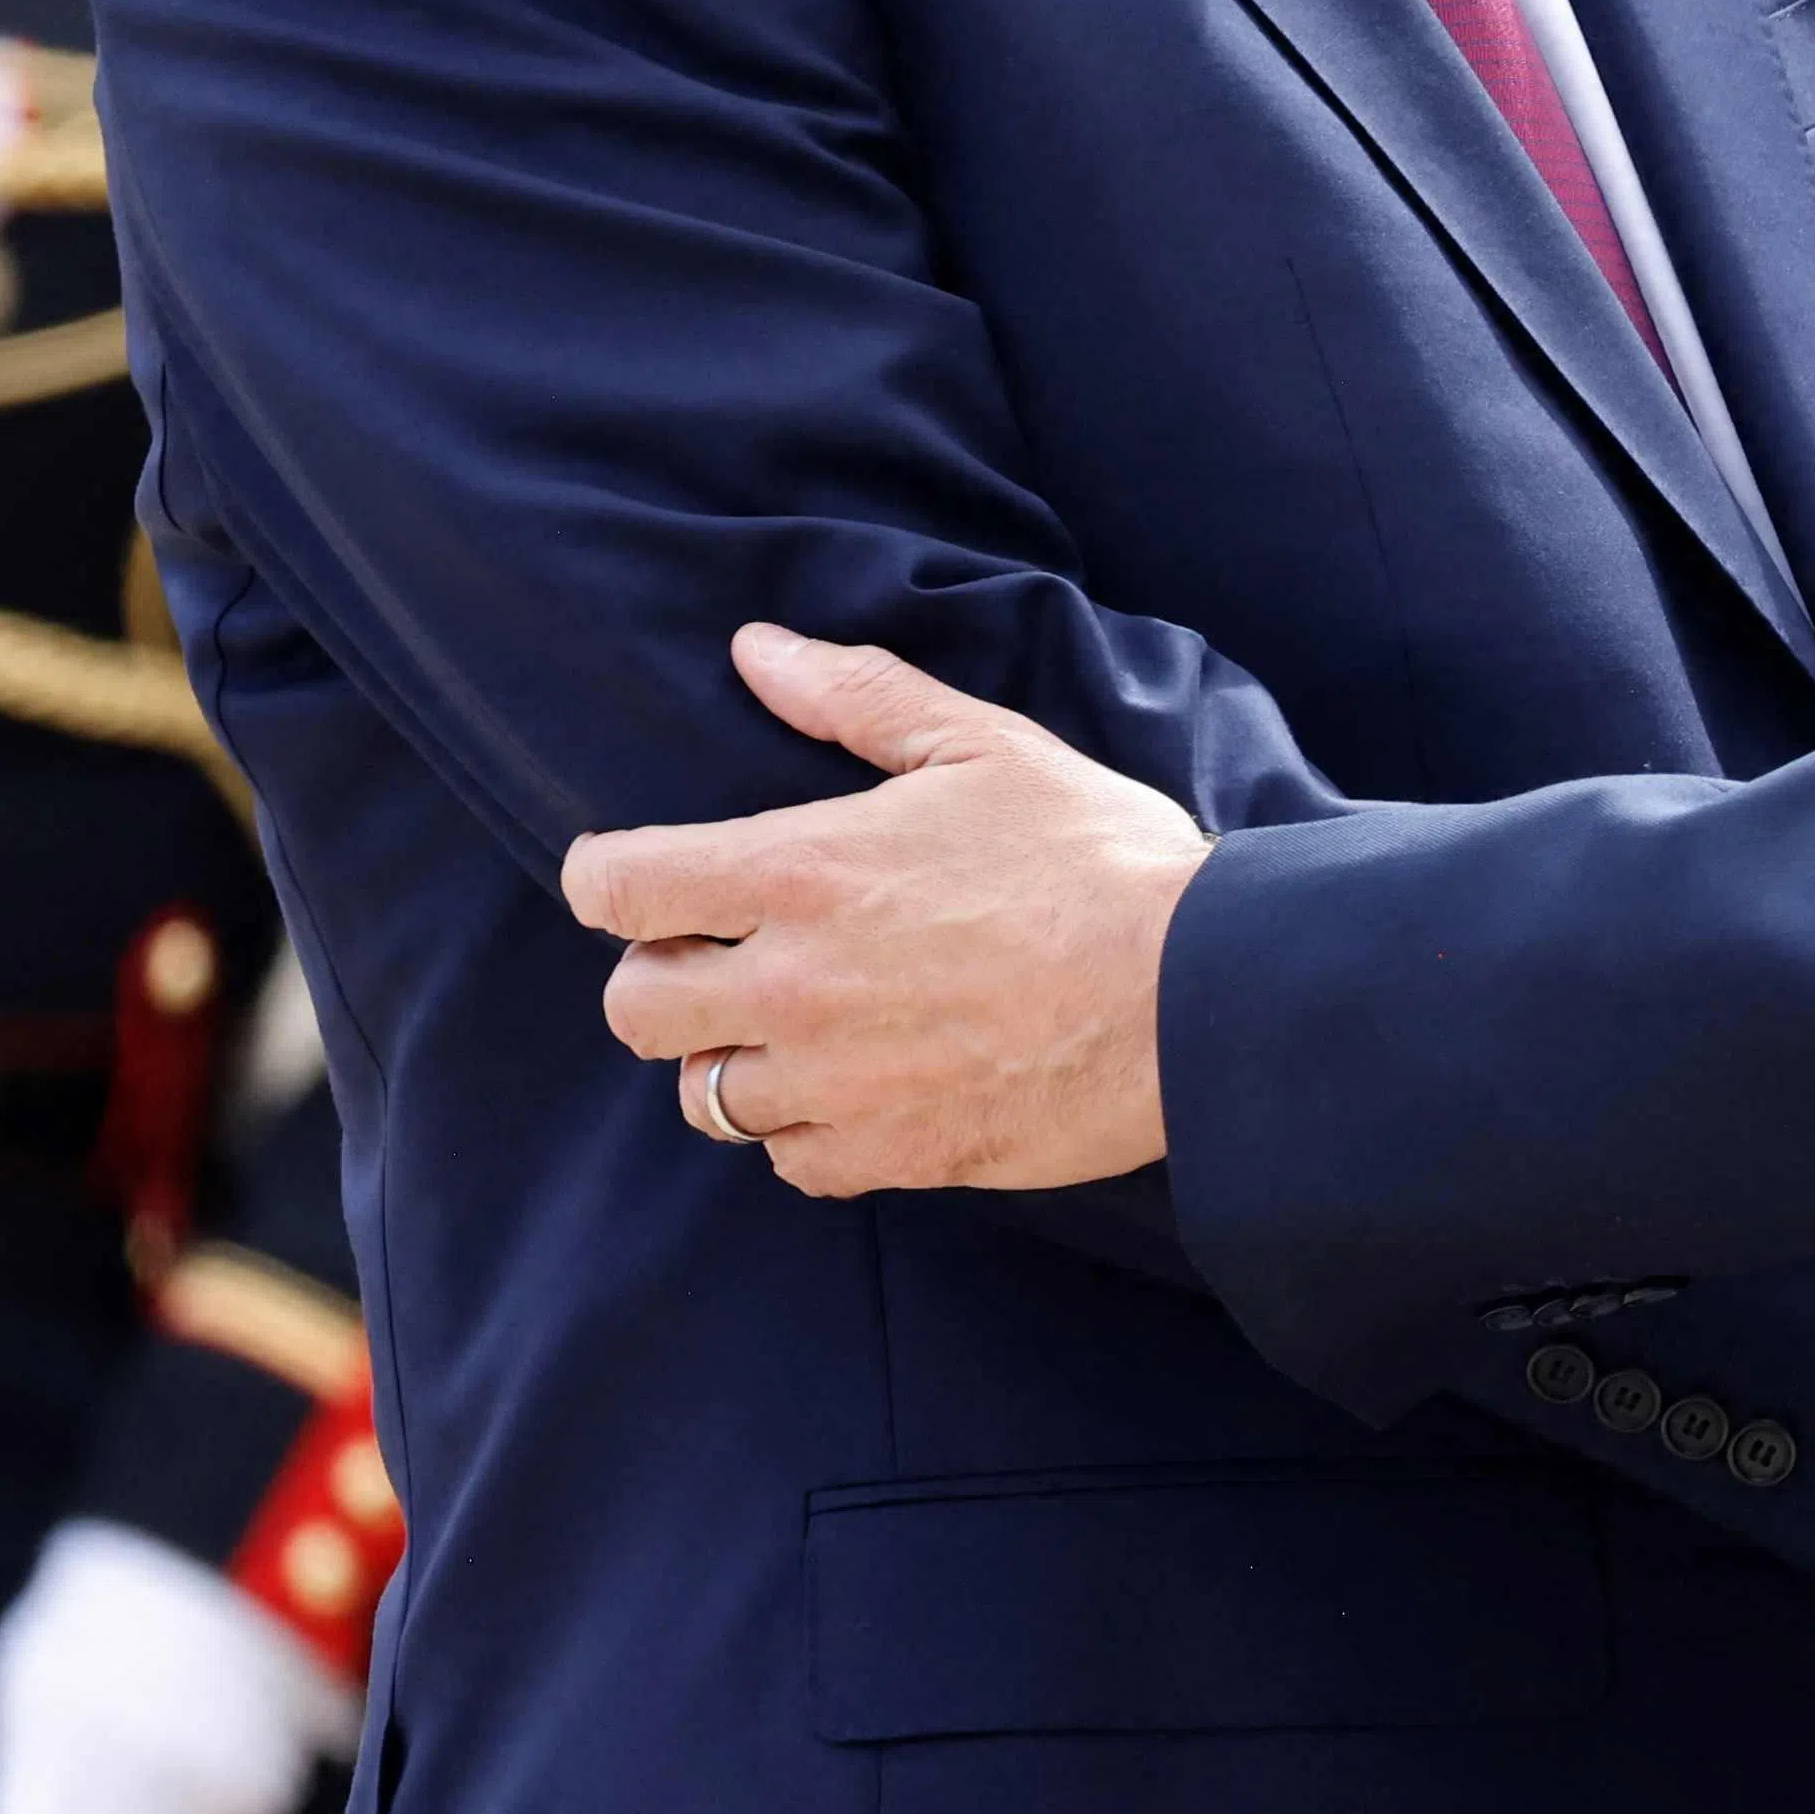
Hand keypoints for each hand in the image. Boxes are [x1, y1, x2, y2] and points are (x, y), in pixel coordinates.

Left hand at [568, 627, 1207, 1191]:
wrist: (1202, 995)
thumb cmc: (1102, 860)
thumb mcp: (988, 748)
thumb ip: (860, 697)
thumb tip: (758, 650)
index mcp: (801, 871)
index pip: (617, 886)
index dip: (612, 881)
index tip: (647, 882)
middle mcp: (793, 984)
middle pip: (632, 1009)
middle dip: (663, 979)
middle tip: (729, 962)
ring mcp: (837, 1081)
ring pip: (704, 1096)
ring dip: (739, 1060)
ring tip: (804, 1032)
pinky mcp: (892, 1154)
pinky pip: (792, 1162)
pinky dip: (810, 1131)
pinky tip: (865, 1091)